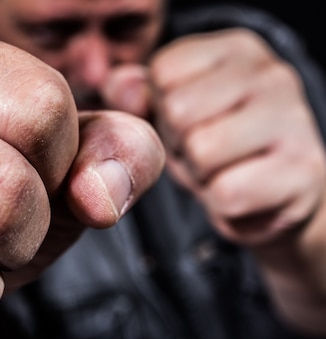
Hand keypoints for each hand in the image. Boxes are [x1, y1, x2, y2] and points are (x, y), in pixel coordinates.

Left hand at [148, 28, 325, 244]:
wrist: (276, 194)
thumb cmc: (216, 143)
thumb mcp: (169, 110)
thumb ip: (135, 92)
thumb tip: (122, 90)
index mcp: (236, 49)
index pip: (164, 72)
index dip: (161, 108)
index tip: (188, 122)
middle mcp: (271, 75)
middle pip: (180, 111)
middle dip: (180, 142)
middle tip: (203, 152)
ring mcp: (295, 121)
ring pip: (202, 151)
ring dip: (199, 174)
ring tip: (220, 170)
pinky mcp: (303, 172)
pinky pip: (227, 192)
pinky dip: (221, 202)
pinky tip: (240, 192)